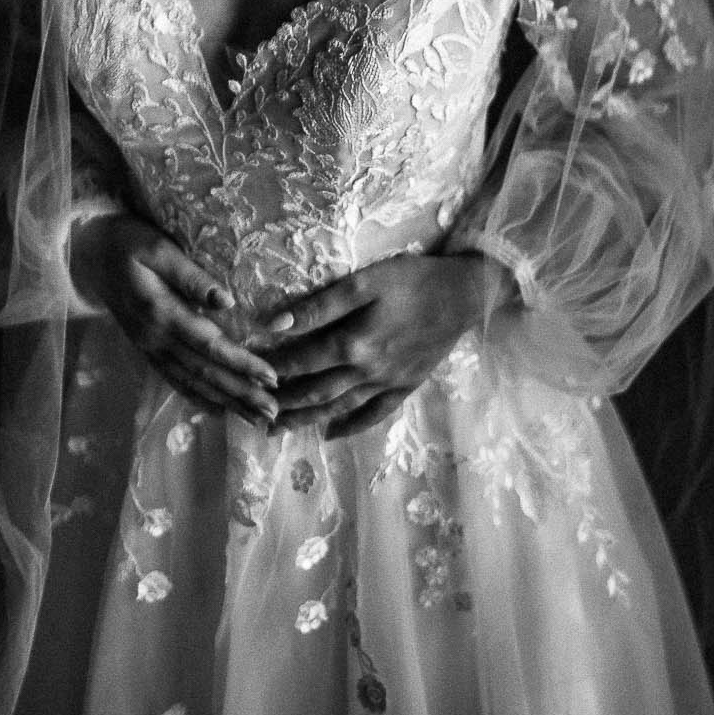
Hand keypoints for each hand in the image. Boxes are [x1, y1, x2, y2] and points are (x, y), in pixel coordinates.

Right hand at [70, 211, 279, 424]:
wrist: (89, 252)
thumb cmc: (128, 242)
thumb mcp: (157, 248)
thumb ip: (190, 276)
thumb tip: (227, 301)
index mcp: (162, 314)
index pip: (210, 346)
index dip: (241, 364)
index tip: (272, 379)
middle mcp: (156, 338)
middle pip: (204, 373)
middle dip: (241, 394)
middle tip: (273, 413)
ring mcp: (149, 347)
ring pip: (192, 382)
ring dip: (225, 402)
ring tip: (256, 420)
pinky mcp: (146, 348)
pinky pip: (174, 379)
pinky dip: (197, 397)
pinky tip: (217, 410)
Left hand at [255, 252, 515, 438]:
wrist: (465, 295)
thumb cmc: (413, 280)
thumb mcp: (366, 281)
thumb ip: (321, 305)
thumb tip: (276, 324)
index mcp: (354, 343)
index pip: (302, 361)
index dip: (274, 369)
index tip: (248, 375)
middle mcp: (367, 371)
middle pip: (316, 392)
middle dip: (283, 403)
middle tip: (253, 413)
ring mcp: (387, 383)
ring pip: (339, 409)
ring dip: (306, 421)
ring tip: (278, 430)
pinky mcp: (405, 386)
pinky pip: (374, 415)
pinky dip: (351, 427)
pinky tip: (332, 434)